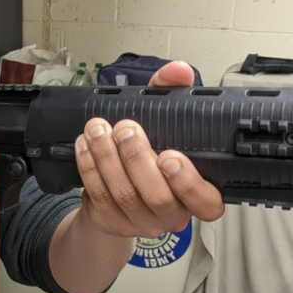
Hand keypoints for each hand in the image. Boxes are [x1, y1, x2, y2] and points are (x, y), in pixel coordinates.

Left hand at [74, 61, 223, 238]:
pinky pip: (99, 196)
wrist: (118, 191)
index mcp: (196, 195)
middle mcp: (172, 214)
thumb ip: (172, 93)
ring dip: (107, 158)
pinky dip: (89, 168)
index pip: (207, 202)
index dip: (189, 182)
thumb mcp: (164, 121)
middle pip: (157, 196)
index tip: (170, 156)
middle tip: (125, 130)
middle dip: (137, 158)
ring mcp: (142, 222)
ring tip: (98, 130)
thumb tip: (178, 71)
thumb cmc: (150, 155)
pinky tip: (85, 146)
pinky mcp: (113, 222)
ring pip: (124, 195)